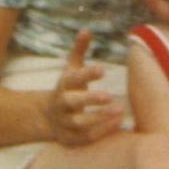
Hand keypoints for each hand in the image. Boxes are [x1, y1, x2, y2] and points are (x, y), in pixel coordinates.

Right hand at [46, 29, 124, 145]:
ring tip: (120, 110)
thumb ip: (79, 50)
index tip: (103, 70)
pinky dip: (102, 132)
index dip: (87, 74)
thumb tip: (86, 30)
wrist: (47, 117)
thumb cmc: (68, 88)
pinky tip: (118, 122)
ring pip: (80, 123)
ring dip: (99, 118)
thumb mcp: (71, 69)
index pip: (73, 79)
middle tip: (110, 95)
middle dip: (90, 100)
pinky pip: (86, 138)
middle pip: (72, 102)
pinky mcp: (71, 139)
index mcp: (63, 85)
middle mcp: (62, 104)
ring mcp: (65, 123)